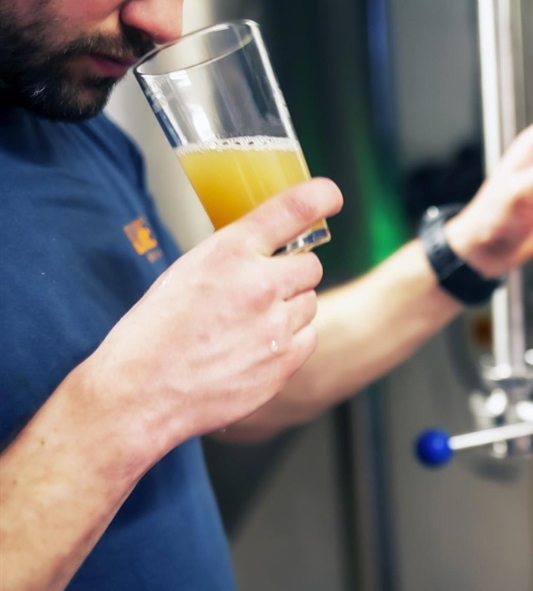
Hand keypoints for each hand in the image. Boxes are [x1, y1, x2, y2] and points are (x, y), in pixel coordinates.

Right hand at [78, 178, 342, 455]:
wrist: (142, 393)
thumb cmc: (154, 333)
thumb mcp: (187, 272)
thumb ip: (233, 258)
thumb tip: (267, 252)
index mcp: (229, 252)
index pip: (293, 209)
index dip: (320, 197)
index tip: (331, 197)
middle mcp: (260, 284)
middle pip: (310, 265)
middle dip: (291, 274)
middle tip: (261, 292)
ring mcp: (276, 325)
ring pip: (310, 302)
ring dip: (289, 309)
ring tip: (249, 326)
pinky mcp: (285, 361)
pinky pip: (308, 337)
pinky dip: (289, 341)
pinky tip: (256, 349)